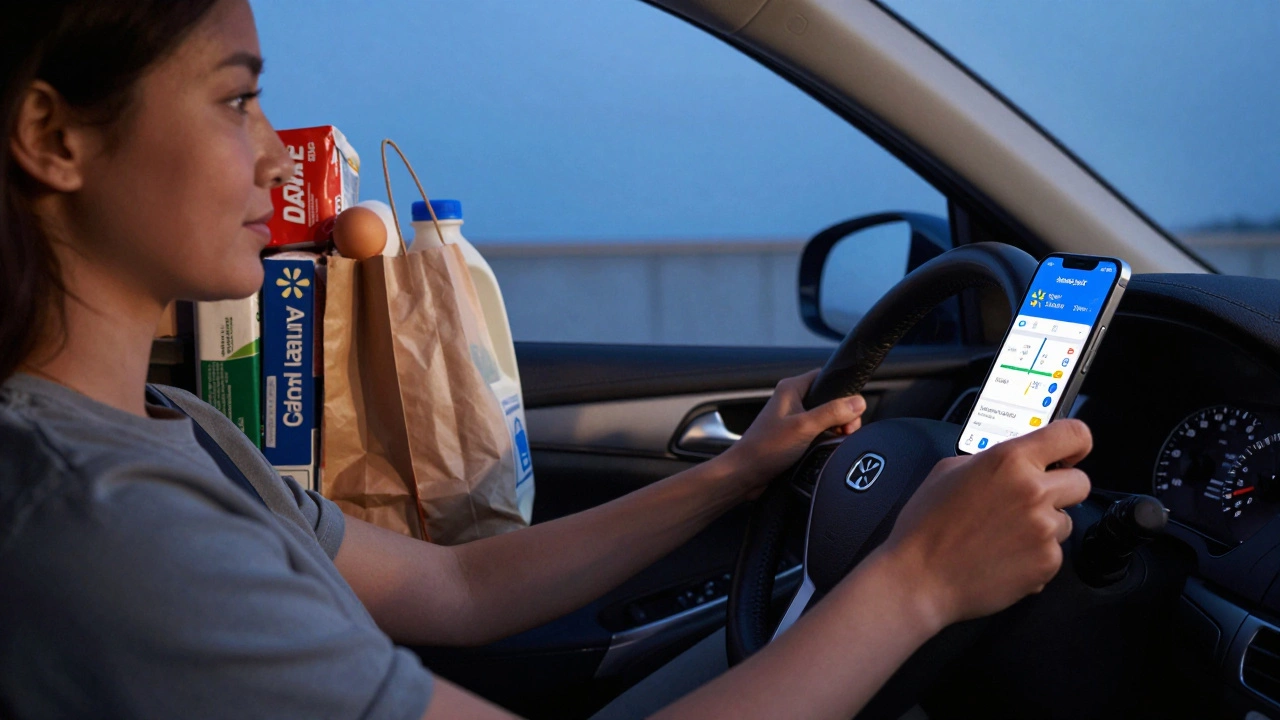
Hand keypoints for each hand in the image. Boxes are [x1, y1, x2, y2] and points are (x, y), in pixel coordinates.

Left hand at [717, 369, 866, 499]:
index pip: (826, 378)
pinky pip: (819, 433)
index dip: (844, 392)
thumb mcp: (804, 427)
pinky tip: (827, 449)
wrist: (746, 474)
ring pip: (826, 418)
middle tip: (846, 431)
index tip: (852, 410)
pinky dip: (826, 440)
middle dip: (843, 416)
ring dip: (835, 430)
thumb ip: (832, 413)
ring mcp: (794, 419)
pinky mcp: (795, 436)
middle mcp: (792, 400)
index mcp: (791, 388)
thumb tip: (858, 402)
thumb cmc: (765, 448)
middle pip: (830, 400)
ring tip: (835, 441)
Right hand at [877, 420, 1092, 629]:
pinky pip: (1054, 553)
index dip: (1076, 443)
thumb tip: (1009, 461)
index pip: (1073, 434)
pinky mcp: (1047, 563)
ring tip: (1005, 536)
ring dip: (1044, 526)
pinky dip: (1035, 555)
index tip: (1071, 452)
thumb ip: (988, 459)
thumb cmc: (925, 528)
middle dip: (1060, 490)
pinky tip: (1004, 556)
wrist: (920, 578)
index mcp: (1009, 460)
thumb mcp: (947, 471)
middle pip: (1080, 481)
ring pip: (1066, 521)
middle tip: (1030, 502)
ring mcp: (1044, 529)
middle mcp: (1032, 491)